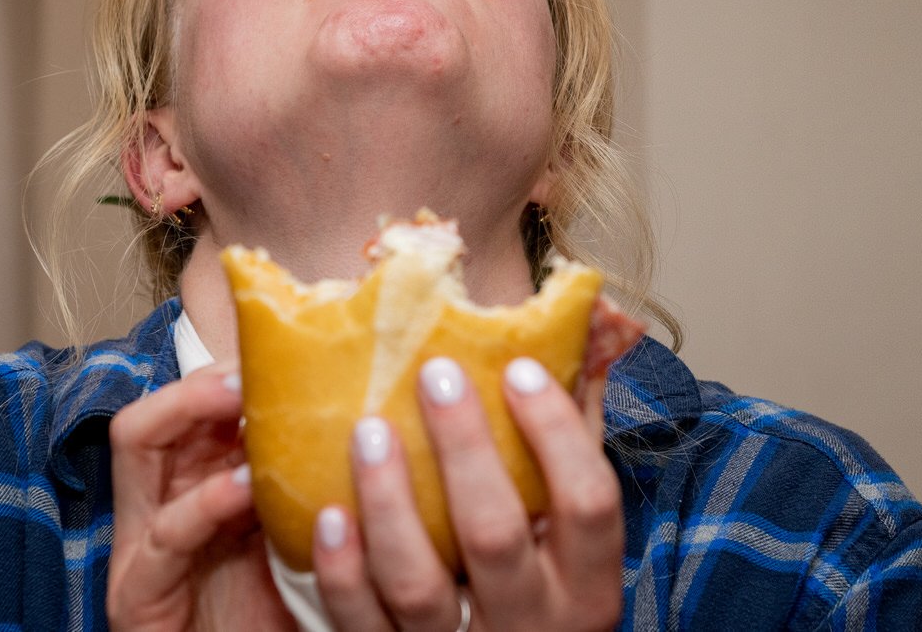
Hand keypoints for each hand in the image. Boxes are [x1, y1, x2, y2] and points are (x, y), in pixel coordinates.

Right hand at [104, 363, 296, 631]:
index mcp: (198, 481)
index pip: (194, 402)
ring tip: (242, 401)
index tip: (288, 352)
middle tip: (256, 366)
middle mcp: (162, 500)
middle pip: (158, 403)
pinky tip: (243, 490)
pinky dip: (203, 505)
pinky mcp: (138, 594)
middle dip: (202, 376)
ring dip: (192, 412)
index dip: (230, 367)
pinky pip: (165, 534)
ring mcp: (143, 544)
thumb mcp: (300, 535)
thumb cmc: (278, 618)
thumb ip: (314, 483)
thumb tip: (387, 418)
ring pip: (139, 441)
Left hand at [311, 356, 622, 630]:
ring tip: (369, 431)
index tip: (518, 368)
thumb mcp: (572, 522)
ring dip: (390, 502)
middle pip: (495, 534)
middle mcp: (533, 622)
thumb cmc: (539, 577)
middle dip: (463, 449)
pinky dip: (343, 571)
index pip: (589, 503)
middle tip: (434, 374)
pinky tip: (330, 513)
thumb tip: (591, 321)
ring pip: (418, 585)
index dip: (556, 432)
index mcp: (587, 583)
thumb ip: (577, 432)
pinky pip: (362, 624)